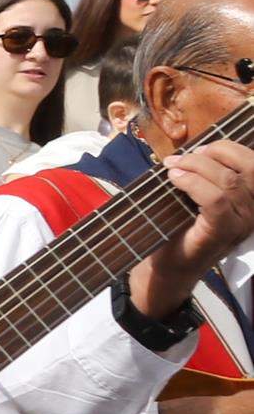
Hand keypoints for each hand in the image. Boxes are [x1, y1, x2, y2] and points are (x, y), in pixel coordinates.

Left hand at [134, 141, 253, 319]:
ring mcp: (242, 223)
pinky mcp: (224, 232)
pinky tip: (174, 180)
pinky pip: (216, 199)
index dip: (227, 148)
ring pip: (229, 181)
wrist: (168, 265)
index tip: (198, 149)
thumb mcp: (199, 196)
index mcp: (252, 199)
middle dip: (212, 154)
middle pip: (247, 168)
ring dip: (196, 167)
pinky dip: (192, 183)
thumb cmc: (182, 227)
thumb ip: (208, 175)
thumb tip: (197, 149)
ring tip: (171, 168)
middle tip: (181, 159)